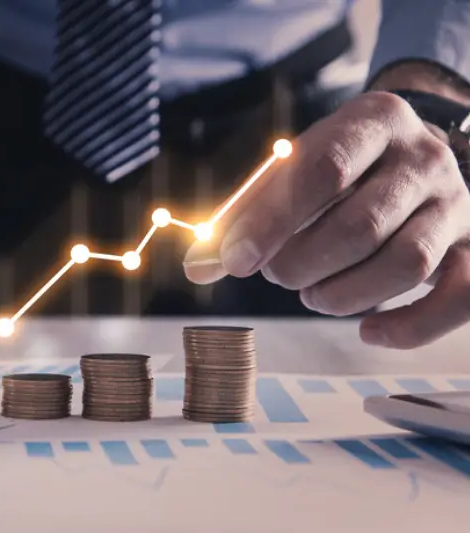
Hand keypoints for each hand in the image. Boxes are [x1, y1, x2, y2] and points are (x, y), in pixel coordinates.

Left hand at [185, 67, 469, 348]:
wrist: (416, 157)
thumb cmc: (340, 169)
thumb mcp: (293, 171)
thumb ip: (246, 213)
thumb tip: (198, 266)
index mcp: (375, 121)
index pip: (323, 171)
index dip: (271, 222)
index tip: (232, 261)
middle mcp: (425, 158)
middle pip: (361, 225)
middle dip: (302, 264)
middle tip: (276, 275)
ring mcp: (458, 204)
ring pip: (406, 264)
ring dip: (343, 294)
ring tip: (312, 292)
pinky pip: (456, 299)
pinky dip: (409, 327)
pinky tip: (368, 331)